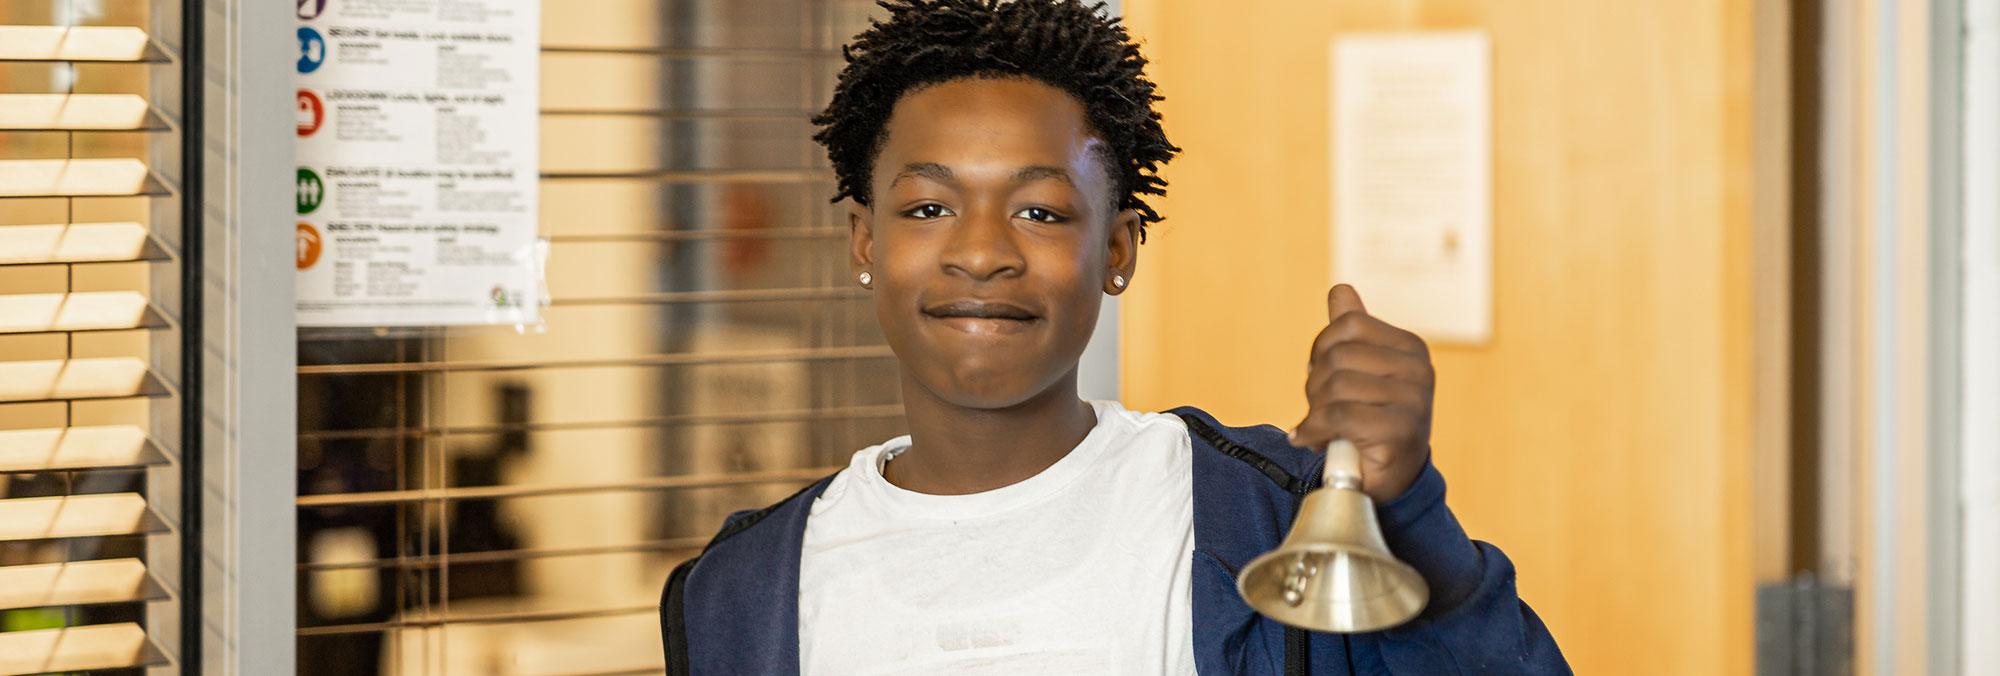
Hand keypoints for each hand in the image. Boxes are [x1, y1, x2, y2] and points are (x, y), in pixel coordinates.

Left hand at [1288, 284, 1433, 502]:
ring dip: (1314, 411)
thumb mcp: (1360, 371)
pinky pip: (1338, 416)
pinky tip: (1312, 440)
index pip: (1349, 325)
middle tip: (1319, 409)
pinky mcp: (1401, 431)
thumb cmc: (1369, 422)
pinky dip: (1314, 430)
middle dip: (1315, 386)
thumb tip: (1340, 290)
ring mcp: (1414, 401)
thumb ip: (1352, 331)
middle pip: (1338, 356)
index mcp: (1411, 348)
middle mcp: (1419, 370)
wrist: (1388, 481)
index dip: (1322, 350)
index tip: (1322, 376)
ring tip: (1320, 427)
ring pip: (1335, 387)